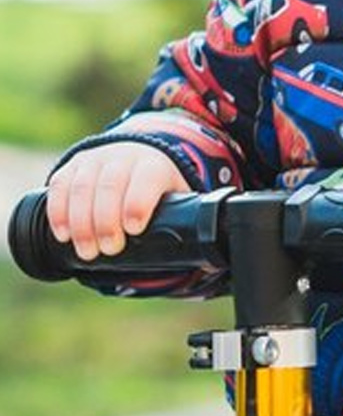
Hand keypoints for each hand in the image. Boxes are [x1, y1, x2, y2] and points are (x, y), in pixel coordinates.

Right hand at [47, 143, 188, 260]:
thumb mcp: (177, 196)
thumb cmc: (159, 188)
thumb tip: (211, 258)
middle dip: (106, 221)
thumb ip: (187, 220)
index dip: (137, 202)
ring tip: (86, 252)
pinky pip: (60, 186)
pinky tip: (63, 235)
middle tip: (108, 250)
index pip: (146, 179)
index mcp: (154, 165)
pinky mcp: (72, 166)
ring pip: (82, 187)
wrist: (137, 157)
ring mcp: (95, 160)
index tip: (134, 228)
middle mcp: (123, 157)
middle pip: (110, 186)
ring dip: (80, 223)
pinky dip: (59, 212)